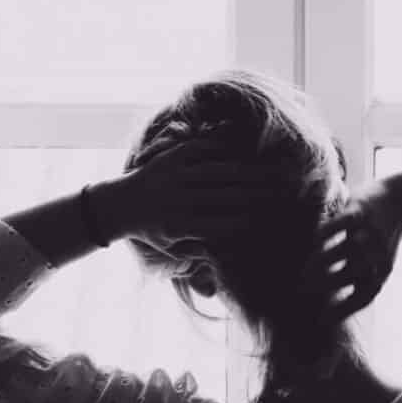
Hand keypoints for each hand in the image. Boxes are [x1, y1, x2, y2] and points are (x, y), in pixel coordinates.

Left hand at [101, 136, 296, 255]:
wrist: (116, 204)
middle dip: (259, 193)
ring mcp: (173, 175)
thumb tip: (225, 254)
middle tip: (285, 191)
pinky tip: (243, 150)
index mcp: (180, 225)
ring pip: (218, 172)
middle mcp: (178, 199)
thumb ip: (197, 254)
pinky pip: (200, 149)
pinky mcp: (169, 157)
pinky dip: (222, 148)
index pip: (225, 223)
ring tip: (273, 172)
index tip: (275, 218)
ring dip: (248, 171)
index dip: (252, 219)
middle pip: (227, 195)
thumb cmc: (151, 232)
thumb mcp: (171, 251)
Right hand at [308, 181, 401, 317]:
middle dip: (327, 284)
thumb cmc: (378, 238)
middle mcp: (377, 255)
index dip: (342, 311)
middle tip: (302, 290)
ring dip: (324, 260)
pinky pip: (345, 222)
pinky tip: (315, 239)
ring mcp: (369, 232)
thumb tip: (328, 301)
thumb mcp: (375, 261)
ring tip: (303, 269)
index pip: (362, 297)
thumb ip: (357, 278)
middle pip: (352, 274)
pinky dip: (330, 230)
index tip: (320, 321)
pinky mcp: (362, 211)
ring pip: (347, 250)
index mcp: (380, 272)